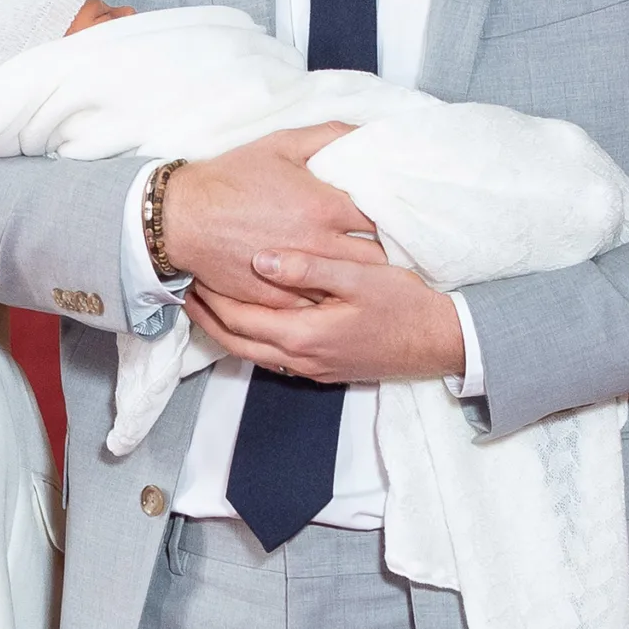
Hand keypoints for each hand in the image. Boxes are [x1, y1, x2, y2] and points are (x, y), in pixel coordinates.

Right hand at [160, 125, 385, 308]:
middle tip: (389, 247)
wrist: (183, 217)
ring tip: (369, 273)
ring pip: (348, 286)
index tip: (398, 217)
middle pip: (375, 259)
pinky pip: (317, 305)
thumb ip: (329, 135)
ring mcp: (299, 276)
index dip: (394, 218)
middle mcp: (318, 245)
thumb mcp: (281, 144)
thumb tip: (367, 132)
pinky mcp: (279, 299)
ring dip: (359, 279)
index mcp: (325, 206)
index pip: (383, 219)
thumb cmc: (232, 178)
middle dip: (385, 252)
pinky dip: (328, 298)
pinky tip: (333, 291)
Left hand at [186, 250, 462, 383]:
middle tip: (187, 288)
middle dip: (207, 317)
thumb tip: (260, 259)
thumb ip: (309, 268)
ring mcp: (312, 368)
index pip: (239, 319)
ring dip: (226, 330)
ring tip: (209, 302)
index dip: (211, 298)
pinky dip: (252, 337)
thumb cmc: (404, 306)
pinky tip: (252, 317)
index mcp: (303, 335)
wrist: (440, 343)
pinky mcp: (323, 369)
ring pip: (252, 353)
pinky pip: (273, 356)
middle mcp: (300, 359)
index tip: (193, 272)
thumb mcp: (359, 277)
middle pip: (236, 343)